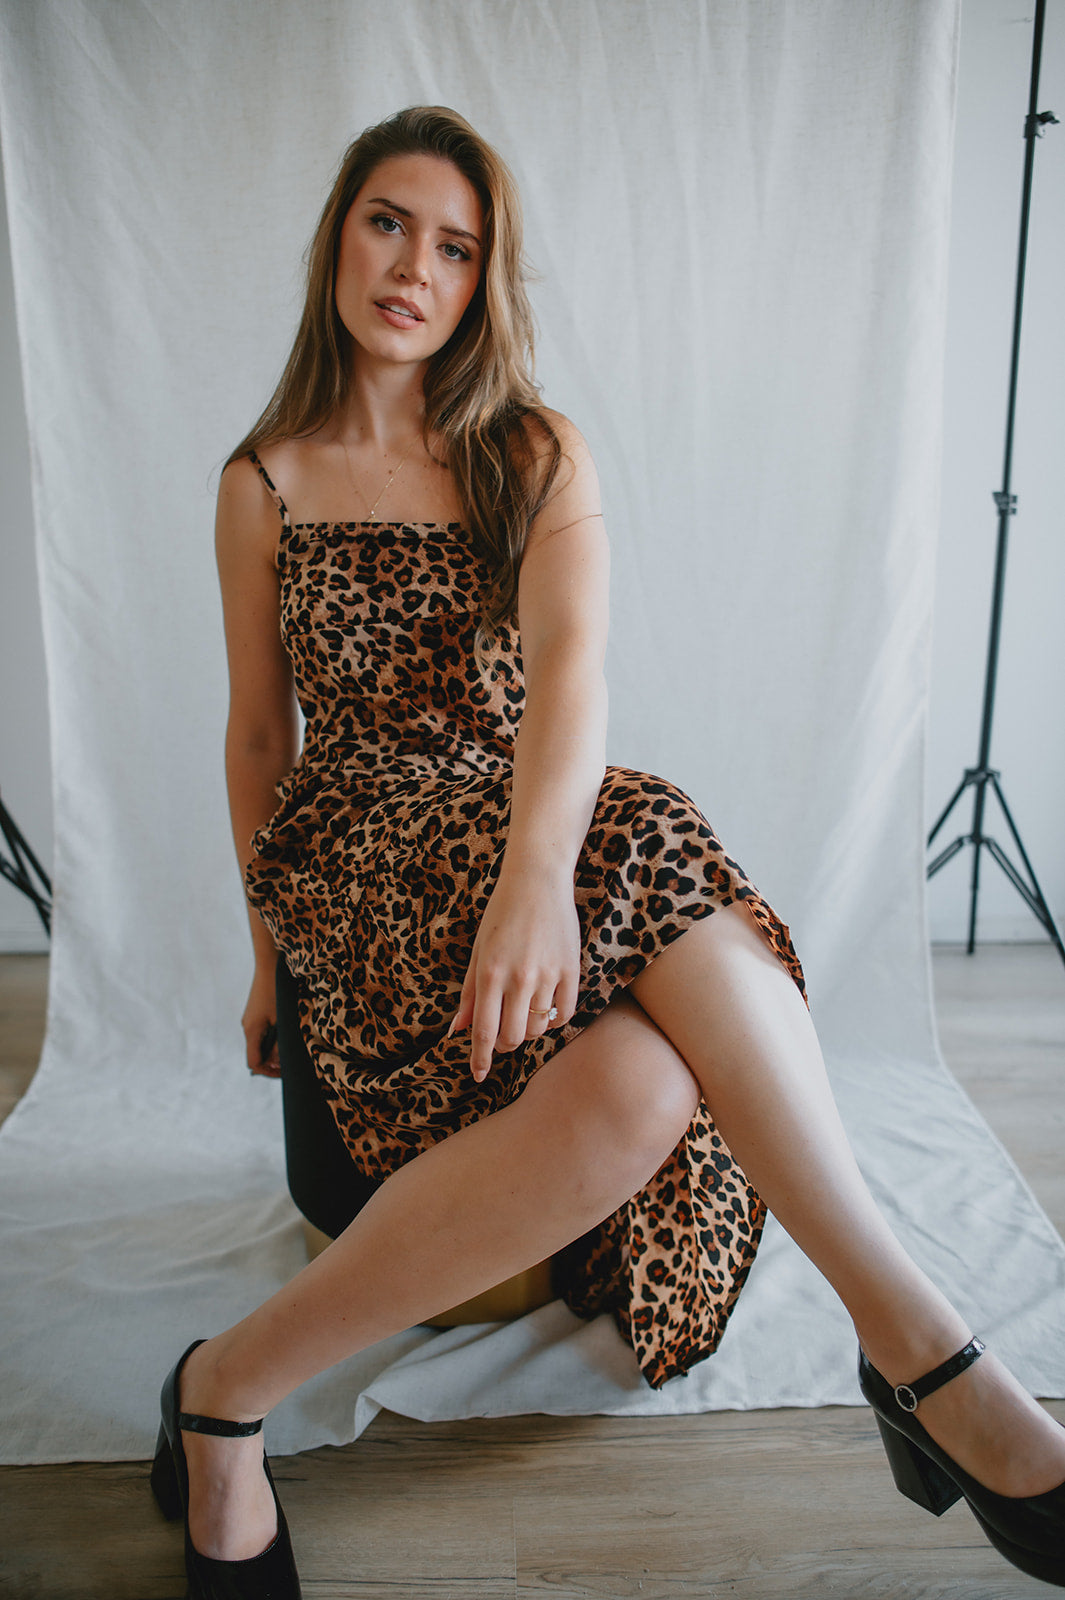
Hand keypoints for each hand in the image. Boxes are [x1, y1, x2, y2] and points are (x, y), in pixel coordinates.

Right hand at [242, 960, 280, 1077]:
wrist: (268, 966)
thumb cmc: (277, 992)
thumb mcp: (281, 1020)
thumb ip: (279, 1042)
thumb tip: (278, 1061)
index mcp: (251, 1031)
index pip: (253, 1063)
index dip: (268, 1072)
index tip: (283, 1072)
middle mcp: (246, 1027)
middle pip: (255, 1054)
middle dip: (271, 1062)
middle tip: (288, 1063)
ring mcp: (249, 1020)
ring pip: (258, 1044)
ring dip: (271, 1050)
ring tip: (287, 1049)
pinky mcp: (253, 1013)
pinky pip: (259, 1033)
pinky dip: (269, 1039)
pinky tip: (282, 1035)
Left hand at [448, 866, 580, 1081]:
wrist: (537, 880)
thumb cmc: (501, 915)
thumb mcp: (478, 952)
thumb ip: (469, 994)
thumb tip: (456, 1031)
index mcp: (490, 974)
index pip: (483, 1032)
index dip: (480, 1059)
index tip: (478, 1075)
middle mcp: (518, 978)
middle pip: (512, 1037)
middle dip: (505, 1043)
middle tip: (503, 1031)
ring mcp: (547, 975)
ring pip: (539, 1028)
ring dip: (530, 1030)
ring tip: (525, 1012)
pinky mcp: (572, 969)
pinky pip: (566, 1013)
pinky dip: (555, 1019)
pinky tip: (547, 1007)